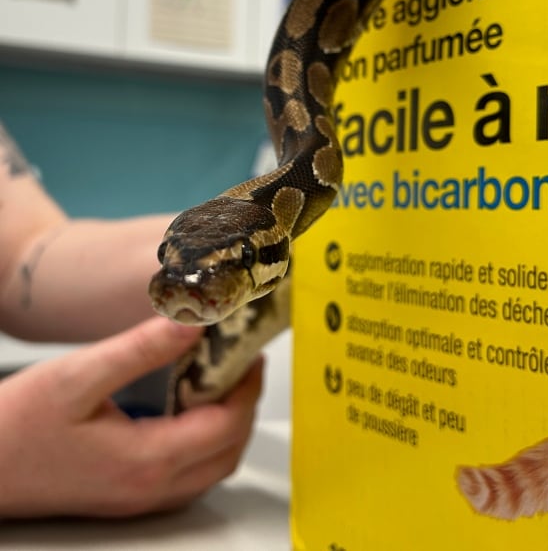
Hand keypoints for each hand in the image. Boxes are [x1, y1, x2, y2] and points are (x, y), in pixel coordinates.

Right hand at [0, 316, 262, 517]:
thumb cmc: (17, 425)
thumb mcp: (79, 375)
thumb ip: (141, 349)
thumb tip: (193, 323)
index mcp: (146, 459)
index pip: (226, 425)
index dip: (248, 387)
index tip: (251, 353)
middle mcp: (150, 488)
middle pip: (229, 450)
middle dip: (246, 405)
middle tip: (244, 364)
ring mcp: (139, 498)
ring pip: (213, 468)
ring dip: (229, 426)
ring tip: (224, 381)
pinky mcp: (128, 496)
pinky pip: (189, 476)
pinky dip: (206, 443)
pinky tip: (191, 411)